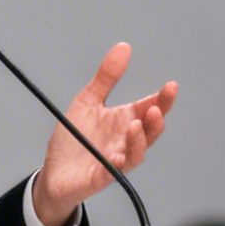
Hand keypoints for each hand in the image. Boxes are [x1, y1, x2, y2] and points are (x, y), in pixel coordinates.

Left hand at [30, 42, 176, 225]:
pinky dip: (116, 166)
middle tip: (156, 107)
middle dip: (156, 120)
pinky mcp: (98, 177)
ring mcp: (114, 161)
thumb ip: (106, 77)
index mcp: (123, 121)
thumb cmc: (75, 139)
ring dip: (139, 140)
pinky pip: (111, 173)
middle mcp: (124, 142)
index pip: (148, 108)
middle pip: (149, 132)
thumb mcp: (88, 101)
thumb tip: (123, 47)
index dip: (162, 99)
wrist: (54, 172)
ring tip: (135, 125)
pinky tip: (117, 157)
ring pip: (136, 154)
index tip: (170, 86)